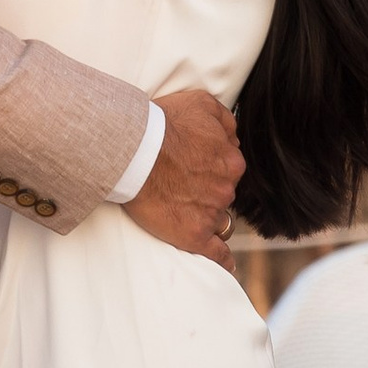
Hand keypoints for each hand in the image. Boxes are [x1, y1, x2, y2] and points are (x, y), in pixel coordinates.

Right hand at [124, 87, 244, 270]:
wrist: (133, 150)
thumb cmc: (162, 124)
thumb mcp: (201, 104)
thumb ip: (225, 120)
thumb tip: (234, 136)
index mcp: (231, 161)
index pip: (229, 168)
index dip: (210, 166)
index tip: (190, 164)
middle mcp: (226, 190)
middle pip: (223, 194)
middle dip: (208, 190)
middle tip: (181, 183)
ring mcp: (211, 215)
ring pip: (218, 219)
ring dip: (207, 216)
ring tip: (184, 211)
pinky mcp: (193, 236)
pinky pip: (216, 253)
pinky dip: (222, 259)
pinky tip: (225, 264)